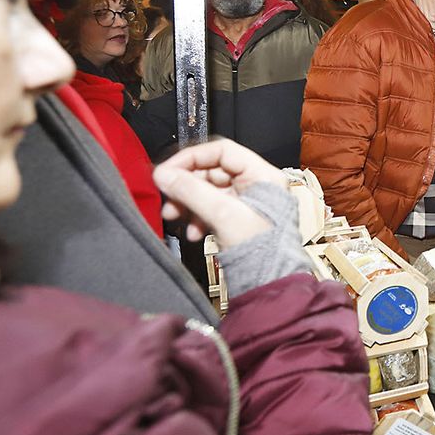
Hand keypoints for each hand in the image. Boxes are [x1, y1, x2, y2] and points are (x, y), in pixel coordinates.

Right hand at [153, 139, 284, 247]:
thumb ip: (191, 191)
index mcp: (262, 175)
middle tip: (167, 197)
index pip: (222, 151)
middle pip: (212, 171)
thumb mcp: (223, 214)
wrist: (270, 283)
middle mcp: (257, 185)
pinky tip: (191, 232)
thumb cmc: (262, 250)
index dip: (191, 158)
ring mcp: (248, 202)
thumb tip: (163, 174)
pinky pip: (212, 209)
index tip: (167, 170)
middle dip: (186, 186)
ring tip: (173, 216)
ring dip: (188, 202)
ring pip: (209, 191)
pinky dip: (198, 217)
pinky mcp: (239, 219)